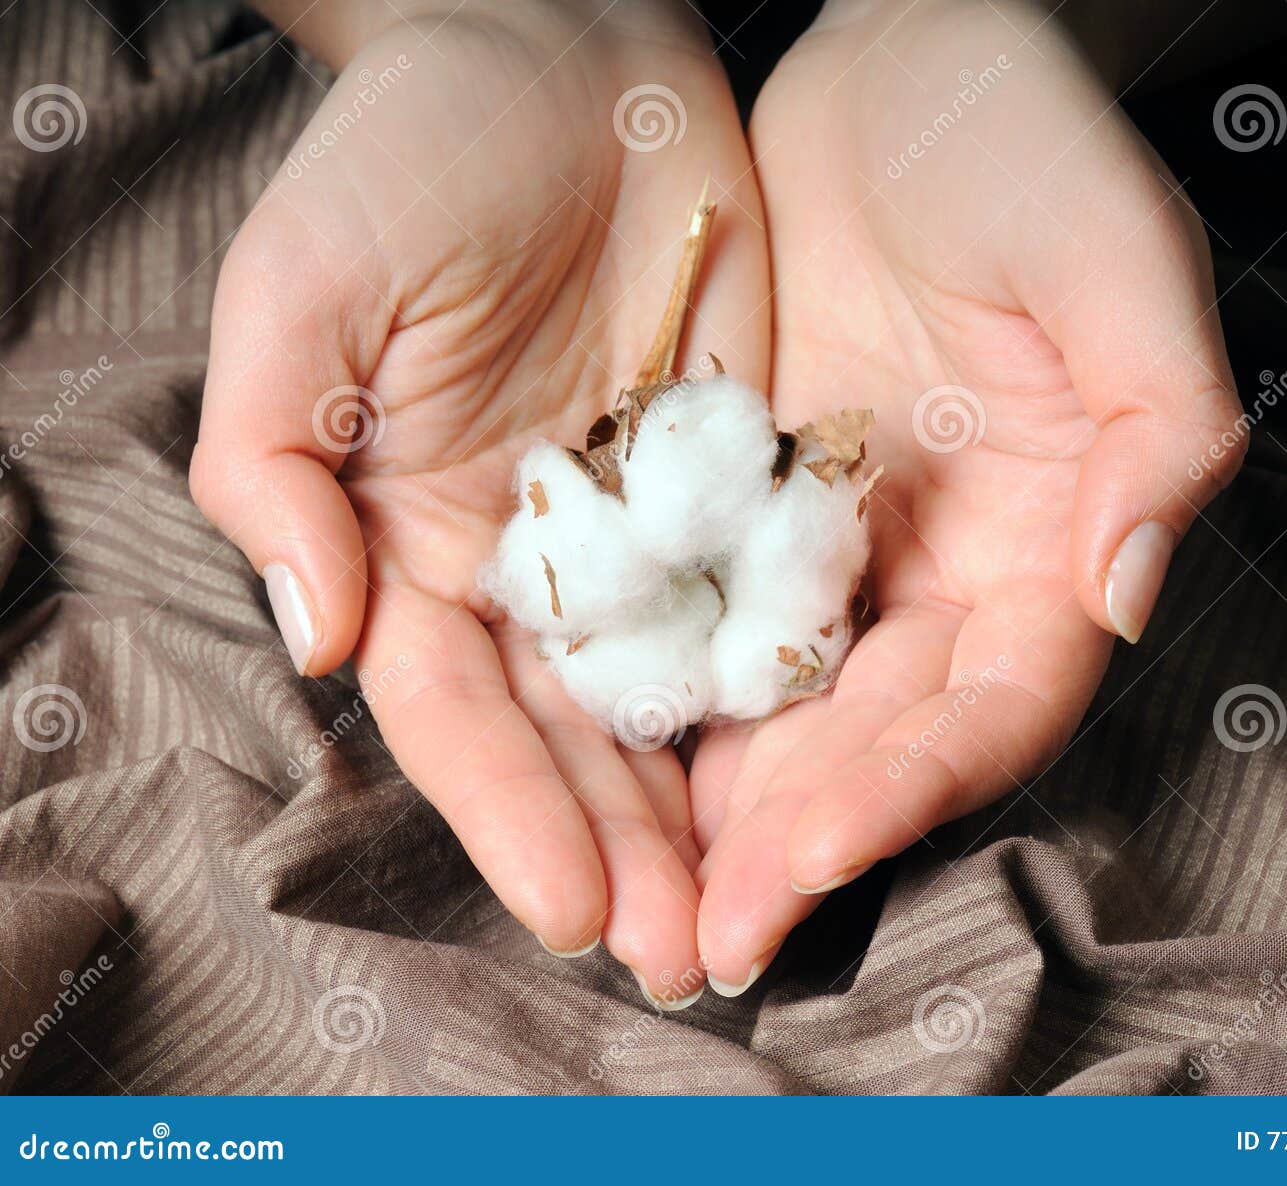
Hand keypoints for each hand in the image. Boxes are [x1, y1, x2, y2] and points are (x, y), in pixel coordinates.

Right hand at [190, 1, 767, 1003]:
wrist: (563, 50)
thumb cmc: (410, 155)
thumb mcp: (304, 285)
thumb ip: (274, 456)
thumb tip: (316, 631)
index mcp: (413, 536)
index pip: (458, 710)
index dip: (508, 813)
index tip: (579, 909)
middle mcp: (529, 558)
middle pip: (571, 734)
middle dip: (623, 847)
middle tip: (691, 953)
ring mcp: (636, 528)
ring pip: (672, 693)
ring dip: (710, 806)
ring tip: (762, 904)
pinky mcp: (731, 479)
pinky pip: (760, 595)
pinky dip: (785, 685)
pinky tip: (828, 765)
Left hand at [689, 0, 1245, 994]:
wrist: (906, 57)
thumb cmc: (1030, 143)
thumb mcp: (1121, 256)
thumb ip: (1163, 421)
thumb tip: (1127, 591)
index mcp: (1058, 540)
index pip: (995, 701)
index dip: (915, 788)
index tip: (814, 851)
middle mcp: (951, 571)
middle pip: (882, 738)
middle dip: (800, 840)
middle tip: (709, 938)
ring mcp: (847, 548)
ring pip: (787, 710)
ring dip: (720, 812)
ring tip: (644, 904)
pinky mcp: (752, 505)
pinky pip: (703, 621)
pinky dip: (661, 701)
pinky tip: (595, 769)